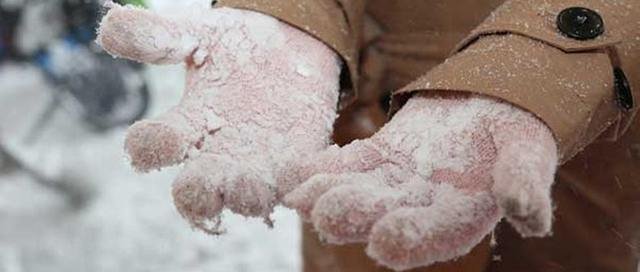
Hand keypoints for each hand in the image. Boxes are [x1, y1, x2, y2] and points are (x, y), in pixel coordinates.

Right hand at [97, 3, 340, 232]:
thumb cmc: (234, 46)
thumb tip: (109, 26)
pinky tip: (301, 174)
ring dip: (247, 196)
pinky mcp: (295, 166)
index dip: (148, 148)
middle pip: (195, 193)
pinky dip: (297, 187)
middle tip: (205, 181)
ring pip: (246, 199)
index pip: (152, 148)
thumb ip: (158, 35)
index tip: (156, 138)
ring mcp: (256, 167)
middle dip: (197, 192)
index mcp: (184, 127)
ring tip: (253, 183)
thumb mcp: (198, 34)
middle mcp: (215, 157)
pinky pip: (295, 187)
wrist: (289, 50)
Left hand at [279, 94, 557, 269]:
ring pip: (357, 193)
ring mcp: (392, 184)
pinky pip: (345, 165)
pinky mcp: (374, 159)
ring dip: (327, 195)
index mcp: (460, 215)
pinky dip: (320, 168)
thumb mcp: (530, 151)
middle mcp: (419, 208)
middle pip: (385, 215)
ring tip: (299, 196)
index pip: (434, 233)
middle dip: (356, 216)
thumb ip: (525, 182)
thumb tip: (529, 215)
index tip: (384, 242)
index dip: (411, 238)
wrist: (488, 107)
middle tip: (326, 216)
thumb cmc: (514, 135)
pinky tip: (291, 171)